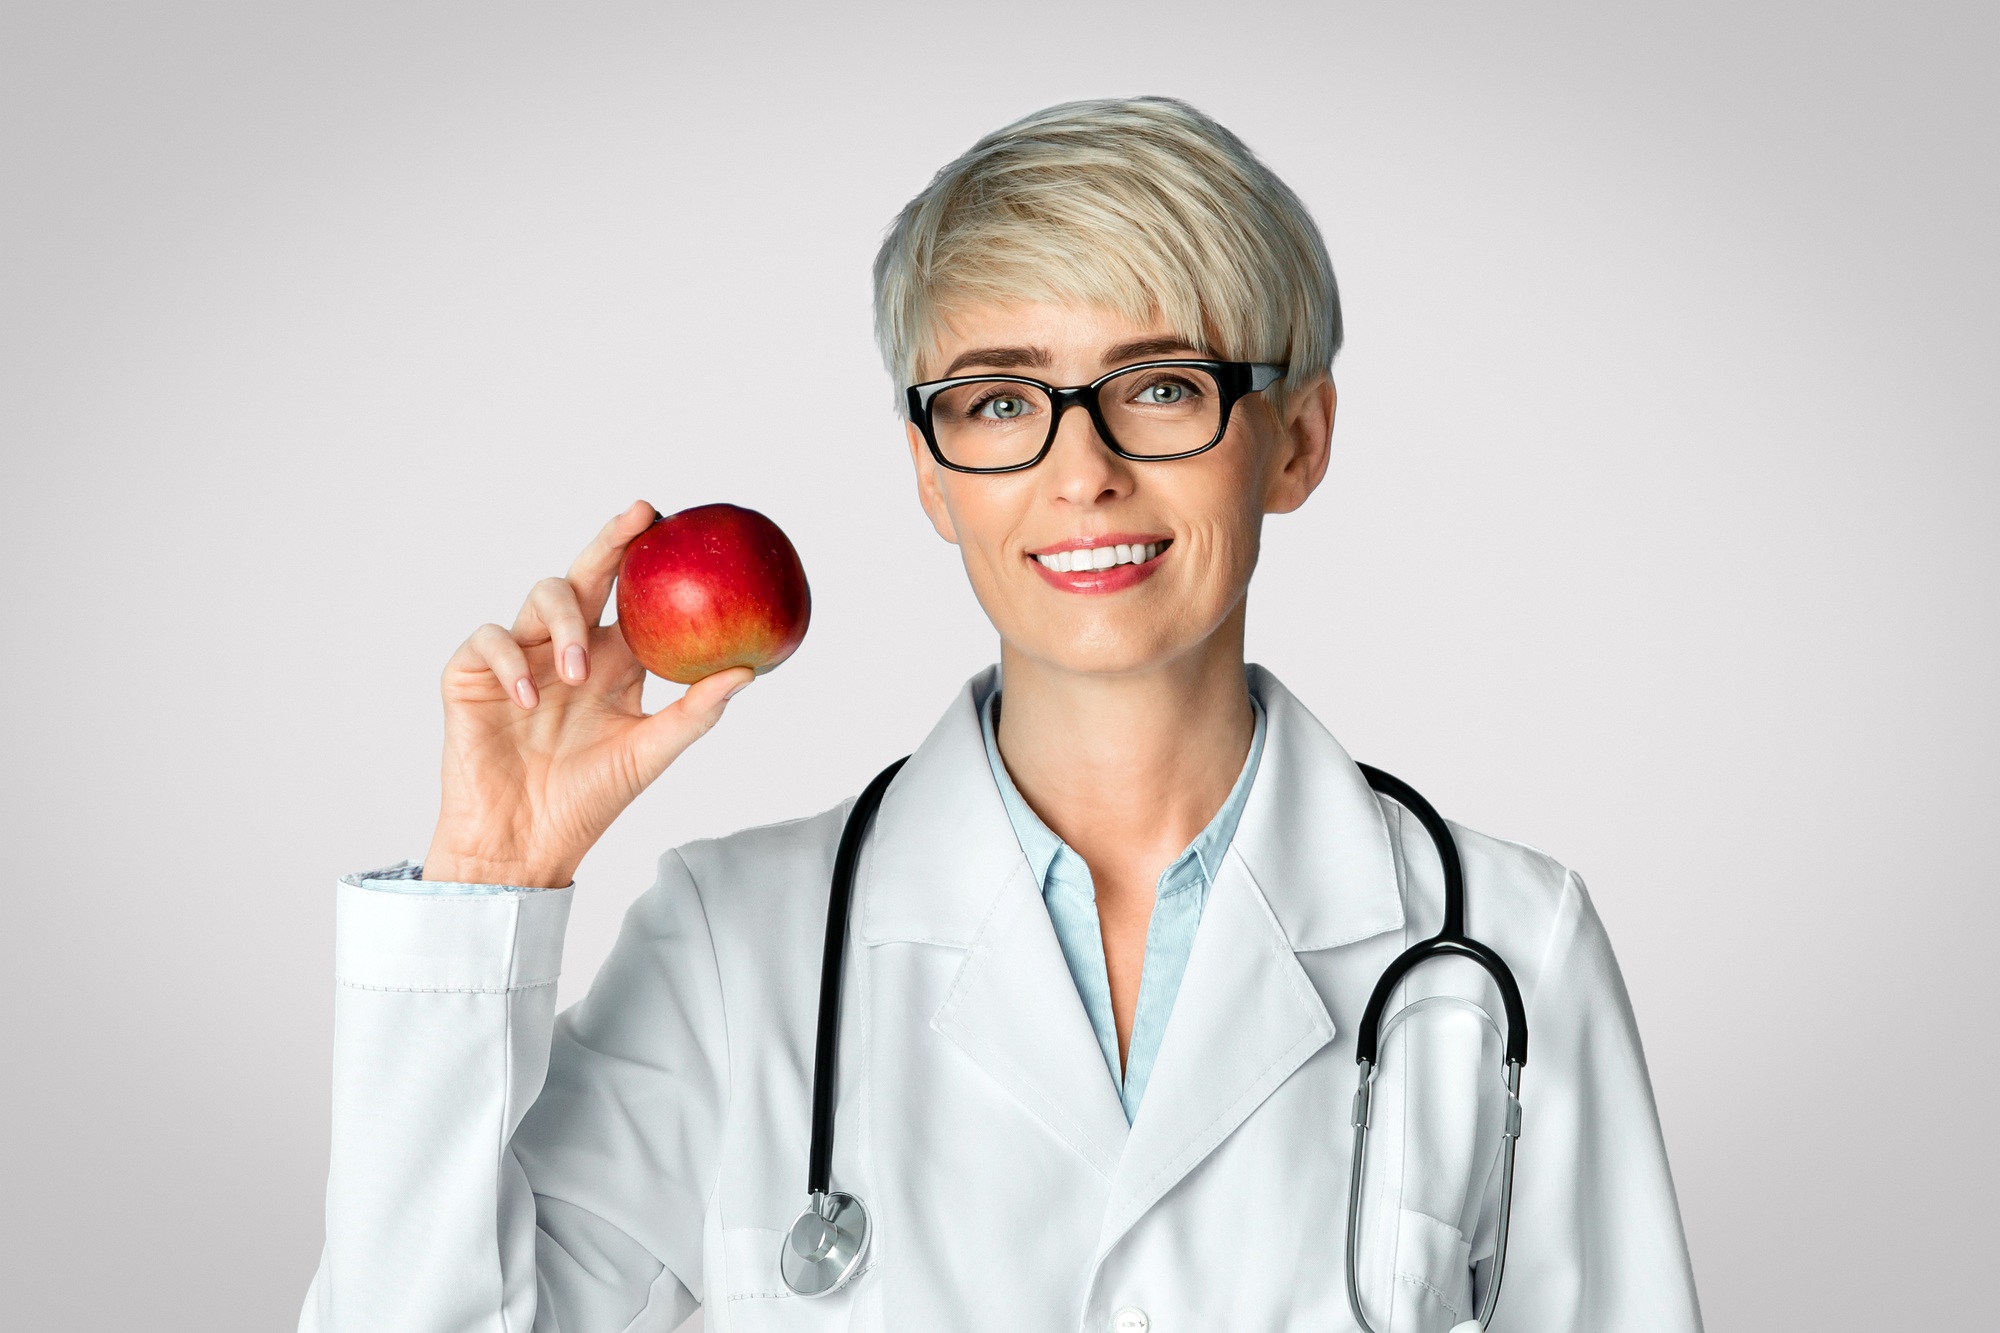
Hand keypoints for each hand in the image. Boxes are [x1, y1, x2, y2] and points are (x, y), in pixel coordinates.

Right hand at [421, 501, 753, 887]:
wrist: (525, 844)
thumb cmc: (587, 801)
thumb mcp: (649, 753)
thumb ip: (694, 712)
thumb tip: (748, 671)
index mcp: (612, 663)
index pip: (632, 599)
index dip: (646, 559)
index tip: (671, 523)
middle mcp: (567, 650)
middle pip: (588, 577)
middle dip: (610, 543)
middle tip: (637, 519)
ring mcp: (521, 659)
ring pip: (541, 596)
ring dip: (565, 626)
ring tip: (578, 674)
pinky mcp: (472, 677)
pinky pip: (490, 640)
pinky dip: (512, 661)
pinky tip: (529, 698)